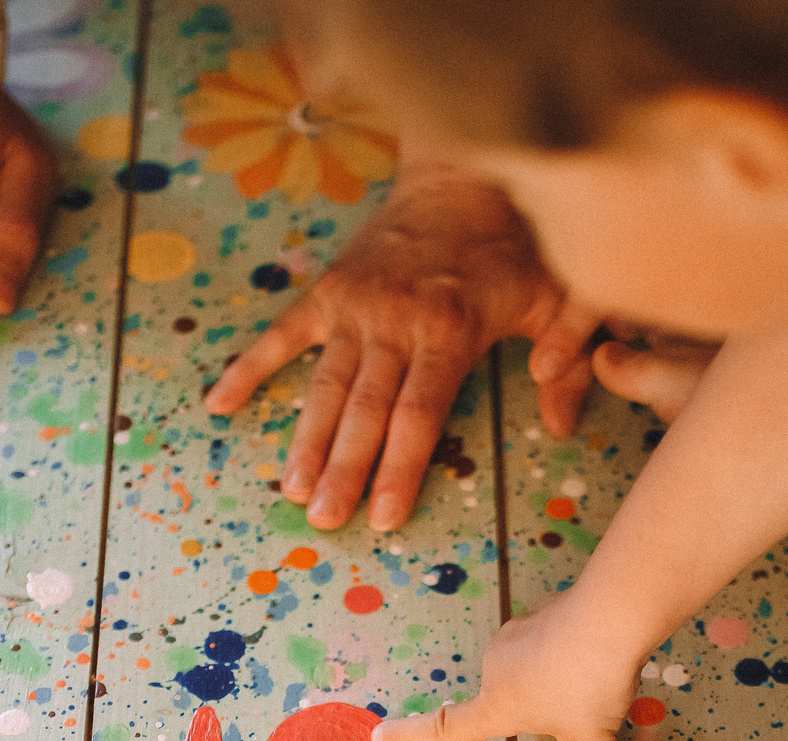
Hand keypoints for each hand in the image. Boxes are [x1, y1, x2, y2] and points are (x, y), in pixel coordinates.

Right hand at [204, 160, 599, 531]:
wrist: (463, 174)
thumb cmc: (515, 244)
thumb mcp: (557, 294)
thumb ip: (567, 357)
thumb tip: (562, 424)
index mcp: (449, 328)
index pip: (419, 413)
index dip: (400, 466)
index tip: (385, 516)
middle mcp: (394, 320)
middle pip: (365, 410)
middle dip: (344, 469)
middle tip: (325, 520)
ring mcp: (355, 306)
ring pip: (325, 384)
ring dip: (305, 439)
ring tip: (291, 489)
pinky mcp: (329, 291)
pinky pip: (282, 334)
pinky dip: (249, 367)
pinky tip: (220, 405)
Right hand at [370, 590, 639, 740]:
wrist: (611, 611)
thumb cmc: (590, 682)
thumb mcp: (593, 740)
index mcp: (498, 704)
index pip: (447, 728)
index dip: (413, 736)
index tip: (380, 736)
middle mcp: (497, 666)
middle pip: (504, 696)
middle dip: (533, 706)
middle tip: (575, 708)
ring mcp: (516, 632)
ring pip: (527, 663)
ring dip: (550, 674)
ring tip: (590, 678)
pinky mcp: (541, 610)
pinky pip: (548, 636)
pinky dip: (565, 646)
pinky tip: (593, 648)